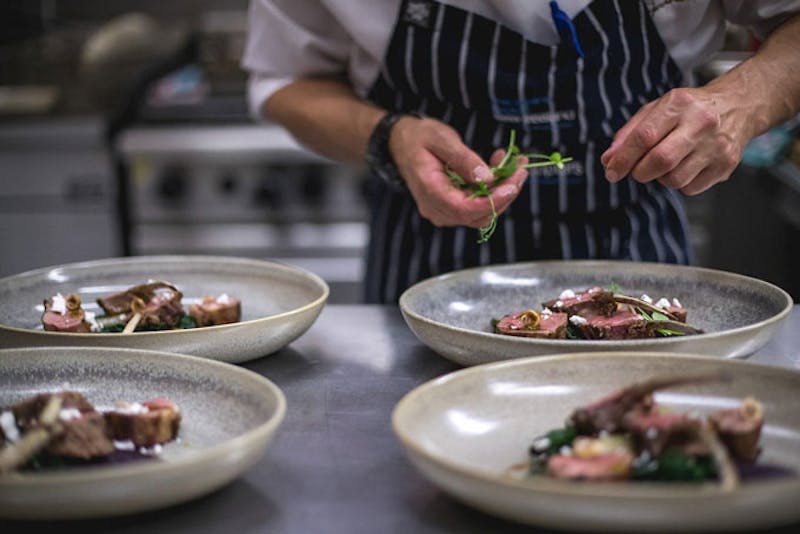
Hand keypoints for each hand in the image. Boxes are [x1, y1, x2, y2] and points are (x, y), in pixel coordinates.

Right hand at [388, 116, 528, 227]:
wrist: (401, 143)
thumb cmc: (419, 138)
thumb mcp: (441, 140)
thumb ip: (463, 159)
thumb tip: (487, 177)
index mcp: (430, 192)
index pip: (466, 208)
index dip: (494, 200)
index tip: (513, 183)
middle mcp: (437, 209)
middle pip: (479, 215)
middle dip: (505, 194)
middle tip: (520, 167)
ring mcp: (445, 211)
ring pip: (482, 213)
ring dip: (502, 191)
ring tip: (511, 163)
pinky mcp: (453, 207)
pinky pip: (478, 206)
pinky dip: (494, 190)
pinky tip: (498, 167)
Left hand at [600, 87, 753, 194]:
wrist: (738, 105)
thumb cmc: (690, 109)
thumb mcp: (657, 109)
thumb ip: (629, 133)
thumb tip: (609, 160)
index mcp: (679, 104)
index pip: (645, 136)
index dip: (623, 158)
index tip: (611, 171)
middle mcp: (701, 123)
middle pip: (661, 160)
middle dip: (640, 172)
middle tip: (638, 170)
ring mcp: (717, 146)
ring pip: (674, 180)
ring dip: (661, 178)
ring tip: (668, 162)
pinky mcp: (726, 165)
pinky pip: (690, 188)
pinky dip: (680, 183)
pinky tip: (685, 166)